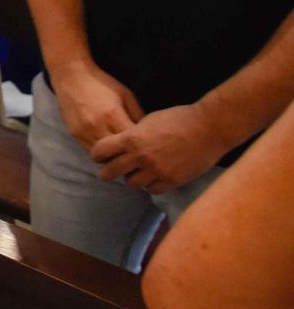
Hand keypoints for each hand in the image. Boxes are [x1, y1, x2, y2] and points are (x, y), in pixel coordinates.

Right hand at [53, 63, 144, 152]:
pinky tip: (107, 151)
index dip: (141, 148)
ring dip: (113, 158)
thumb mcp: (126, 95)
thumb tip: (147, 133)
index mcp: (113, 115)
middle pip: (117, 153)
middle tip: (138, 158)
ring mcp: (84, 132)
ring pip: (103, 157)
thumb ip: (137, 114)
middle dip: (128, 156)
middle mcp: (98, 127)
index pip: (132, 142)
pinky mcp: (74, 134)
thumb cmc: (102, 83)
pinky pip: (90, 152)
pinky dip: (101, 154)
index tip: (149, 150)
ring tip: (123, 157)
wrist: (71, 76)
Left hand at [88, 105, 229, 193]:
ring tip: (135, 175)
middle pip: (111, 172)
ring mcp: (156, 170)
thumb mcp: (148, 120)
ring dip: (131, 179)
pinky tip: (153, 179)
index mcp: (132, 138)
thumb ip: (133, 134)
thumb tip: (122, 143)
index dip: (98, 154)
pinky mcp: (172, 180)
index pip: (100, 151)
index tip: (100, 156)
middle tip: (106, 174)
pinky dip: (150, 185)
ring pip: (132, 184)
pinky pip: (153, 190)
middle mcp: (140, 157)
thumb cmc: (179, 118)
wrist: (209, 128)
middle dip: (106, 173)